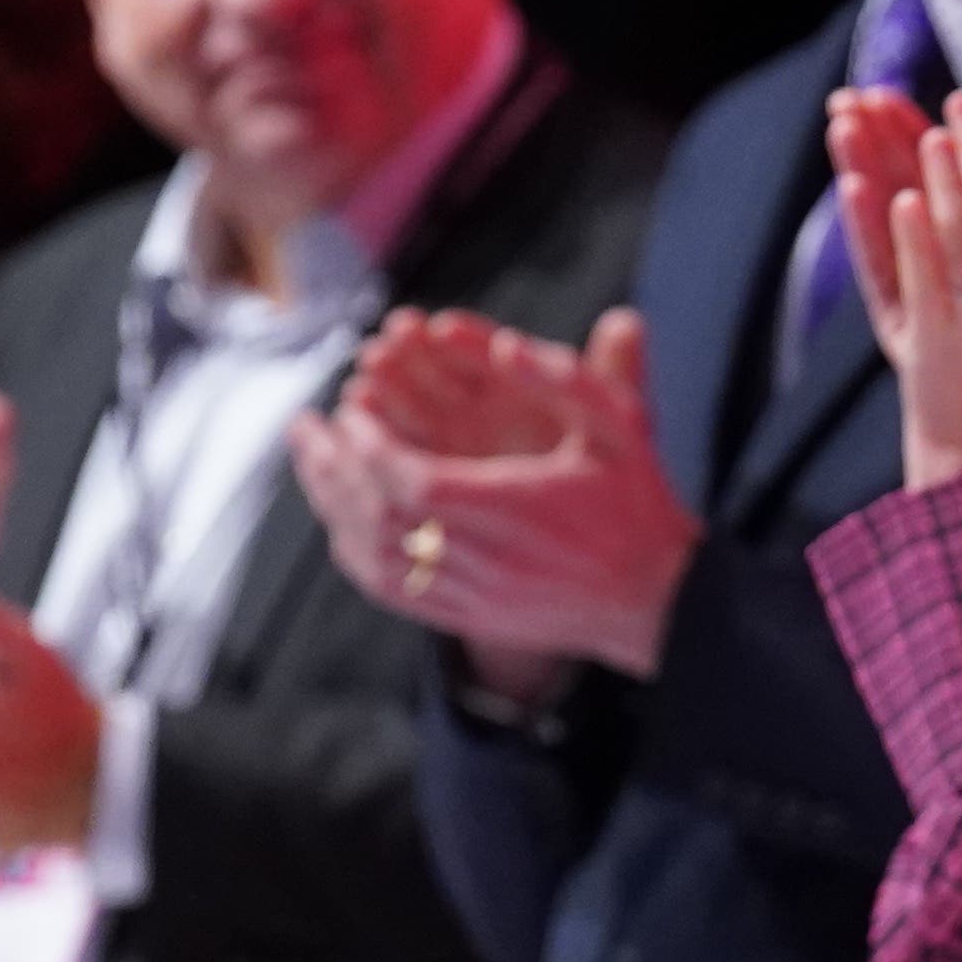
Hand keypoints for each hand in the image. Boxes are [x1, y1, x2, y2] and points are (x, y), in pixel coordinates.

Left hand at [288, 304, 695, 683]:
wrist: (653, 600)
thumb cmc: (635, 504)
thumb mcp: (619, 426)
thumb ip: (565, 379)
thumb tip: (503, 345)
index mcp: (515, 508)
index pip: (413, 480)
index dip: (370, 445)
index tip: (352, 406)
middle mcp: (486, 558)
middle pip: (380, 519)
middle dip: (334, 468)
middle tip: (307, 424)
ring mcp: (472, 595)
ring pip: (376, 557)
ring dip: (333, 507)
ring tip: (312, 461)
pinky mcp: (467, 617)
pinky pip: (391, 590)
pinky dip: (355, 553)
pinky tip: (339, 519)